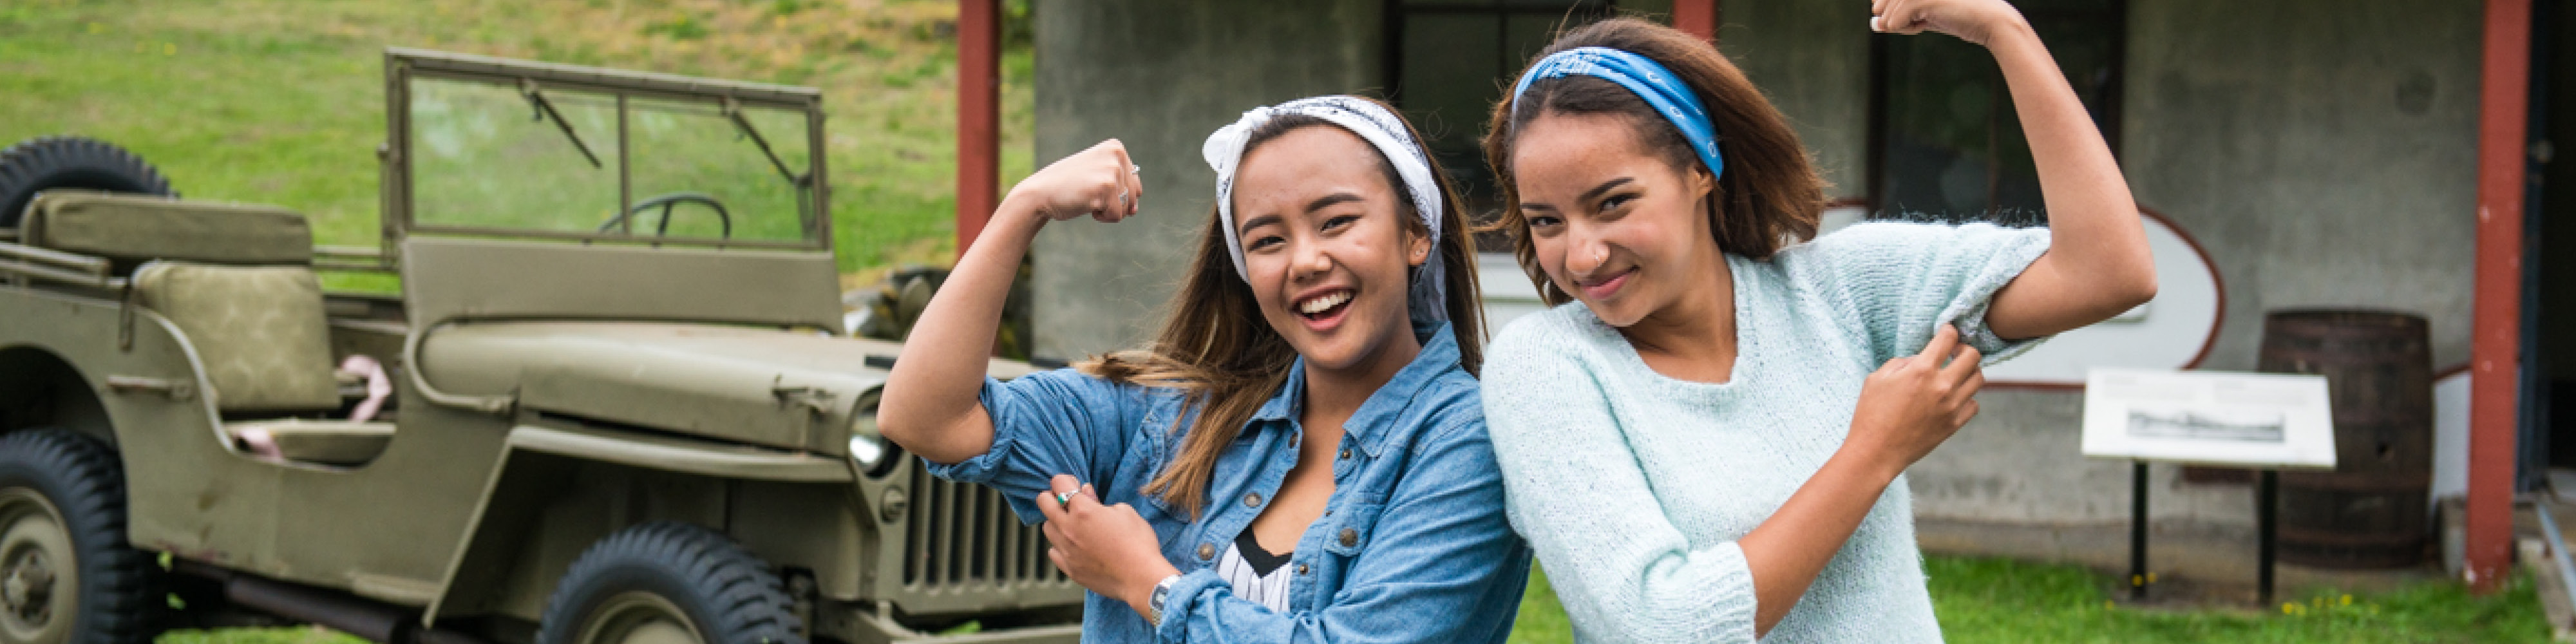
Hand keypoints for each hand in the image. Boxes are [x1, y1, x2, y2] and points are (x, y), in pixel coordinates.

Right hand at [1004, 139, 1143, 225]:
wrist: (1040, 193)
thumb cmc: (1068, 186)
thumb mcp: (1097, 174)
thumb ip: (1121, 187)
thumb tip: (1135, 210)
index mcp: (1116, 147)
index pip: (1134, 183)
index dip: (1115, 193)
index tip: (1092, 183)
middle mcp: (1116, 155)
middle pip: (1134, 195)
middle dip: (1113, 202)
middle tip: (1088, 191)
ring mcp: (1112, 170)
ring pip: (1127, 207)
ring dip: (1107, 210)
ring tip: (1086, 196)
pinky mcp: (1106, 188)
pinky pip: (1117, 216)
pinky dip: (1102, 217)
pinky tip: (1085, 204)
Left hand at [1035, 474, 1179, 618]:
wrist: (1141, 578)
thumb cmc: (1138, 543)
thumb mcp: (1125, 512)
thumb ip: (1100, 501)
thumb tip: (1086, 493)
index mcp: (1083, 510)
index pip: (1058, 483)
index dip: (1066, 480)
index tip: (1074, 485)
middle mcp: (1069, 529)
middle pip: (1043, 503)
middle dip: (1053, 496)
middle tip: (1068, 501)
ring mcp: (1066, 550)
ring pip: (1047, 528)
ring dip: (1056, 522)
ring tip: (1074, 526)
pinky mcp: (1069, 569)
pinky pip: (1054, 552)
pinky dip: (1061, 546)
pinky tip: (1075, 546)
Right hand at [1845, 324, 1984, 476]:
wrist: (1876, 452)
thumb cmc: (1871, 414)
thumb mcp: (1877, 378)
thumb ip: (1901, 362)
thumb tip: (1919, 359)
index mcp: (1921, 370)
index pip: (1948, 338)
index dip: (1948, 330)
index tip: (1946, 332)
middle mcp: (1942, 386)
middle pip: (1973, 356)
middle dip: (1964, 349)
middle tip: (1954, 353)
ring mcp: (1951, 406)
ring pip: (1978, 379)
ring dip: (1969, 372)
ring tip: (1956, 374)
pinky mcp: (1954, 424)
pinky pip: (1974, 404)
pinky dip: (1967, 398)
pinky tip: (1953, 398)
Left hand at [1869, 0, 2030, 46]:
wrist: (1989, 21)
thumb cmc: (1958, 17)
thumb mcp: (1925, 16)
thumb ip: (1900, 17)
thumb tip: (1874, 24)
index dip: (1891, 10)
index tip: (1916, 16)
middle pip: (1880, 4)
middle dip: (1894, 18)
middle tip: (1920, 21)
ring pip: (1885, 14)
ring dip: (1902, 26)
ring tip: (1925, 22)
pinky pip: (1893, 22)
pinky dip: (1905, 30)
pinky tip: (1925, 25)